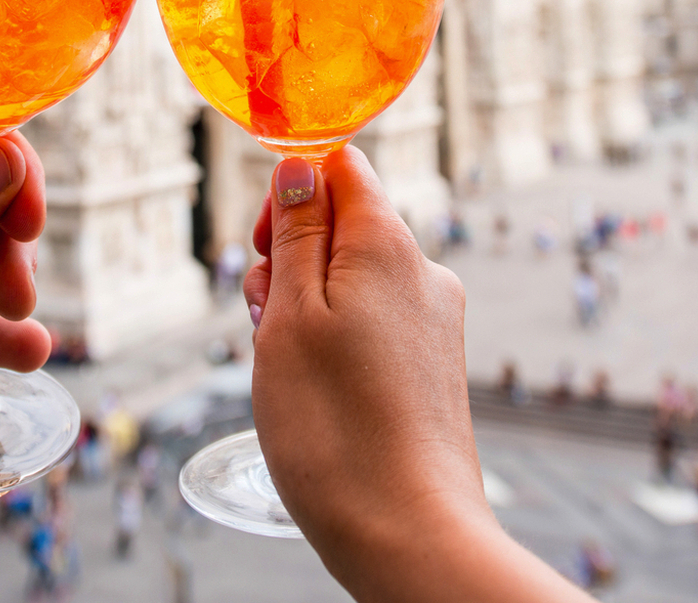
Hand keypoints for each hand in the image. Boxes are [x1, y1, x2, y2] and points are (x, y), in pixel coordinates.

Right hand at [244, 147, 587, 602]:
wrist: (408, 532)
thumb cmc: (335, 427)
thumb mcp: (289, 314)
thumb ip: (295, 232)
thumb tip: (300, 165)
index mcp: (388, 243)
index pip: (340, 166)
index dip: (289, 192)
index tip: (263, 248)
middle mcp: (424, 271)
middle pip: (342, 226)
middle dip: (289, 260)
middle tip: (265, 322)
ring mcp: (434, 321)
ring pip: (352, 280)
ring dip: (305, 308)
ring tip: (289, 369)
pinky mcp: (433, 366)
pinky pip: (373, 324)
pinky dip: (335, 343)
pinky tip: (319, 394)